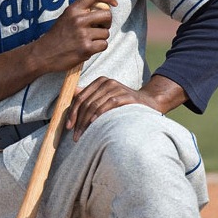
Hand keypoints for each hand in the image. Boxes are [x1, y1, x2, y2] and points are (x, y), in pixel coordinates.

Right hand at [31, 0, 116, 74]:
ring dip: (100, 38)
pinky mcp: (86, 48)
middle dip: (107, 22)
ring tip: (88, 41)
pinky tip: (88, 48)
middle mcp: (78, 20)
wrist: (43, 54)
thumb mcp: (65, 18)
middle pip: (107, 15)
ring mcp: (83, 34)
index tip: (113, 3)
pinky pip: (103, 45)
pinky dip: (98, 48)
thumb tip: (102, 11)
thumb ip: (81, 13)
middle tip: (100, 28)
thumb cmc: (56, 37)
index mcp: (73, 10)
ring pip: (106, 33)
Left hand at [66, 74, 188, 141]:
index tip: (68, 126)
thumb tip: (71, 94)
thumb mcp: (105, 97)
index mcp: (99, 82)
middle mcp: (107, 82)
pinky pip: (108, 106)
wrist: (148, 103)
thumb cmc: (123, 103)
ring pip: (94, 105)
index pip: (80, 97)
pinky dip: (99, 116)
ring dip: (86, 123)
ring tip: (83, 136)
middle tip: (75, 136)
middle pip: (86, 102)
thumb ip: (89, 96)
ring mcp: (117, 88)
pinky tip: (94, 125)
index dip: (72, 112)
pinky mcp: (126, 96)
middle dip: (78, 121)